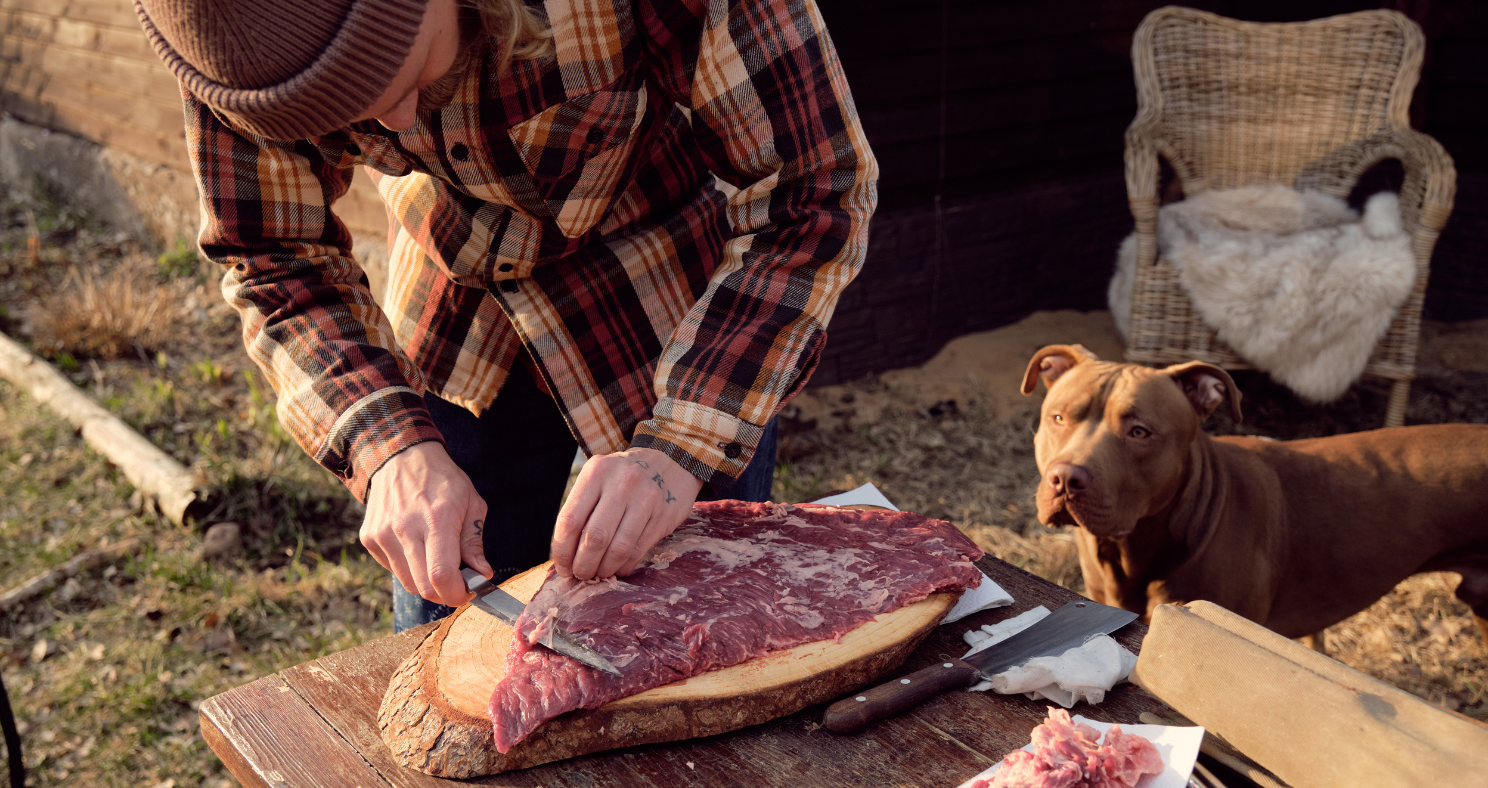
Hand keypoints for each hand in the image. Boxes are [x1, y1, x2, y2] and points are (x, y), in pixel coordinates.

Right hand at [360, 441, 491, 605]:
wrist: (400, 457)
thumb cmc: (442, 481)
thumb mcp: (471, 503)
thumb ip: (474, 542)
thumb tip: (482, 574)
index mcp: (436, 519)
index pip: (441, 575)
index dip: (457, 593)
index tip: (468, 591)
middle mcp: (405, 529)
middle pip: (423, 587)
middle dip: (444, 593)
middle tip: (457, 582)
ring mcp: (382, 534)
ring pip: (407, 583)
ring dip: (426, 583)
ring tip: (437, 560)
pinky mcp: (369, 538)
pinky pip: (393, 570)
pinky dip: (409, 569)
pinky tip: (417, 547)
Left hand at [551, 448, 704, 579]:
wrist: (670, 462)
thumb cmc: (623, 478)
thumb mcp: (599, 479)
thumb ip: (582, 510)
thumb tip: (565, 556)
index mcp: (596, 472)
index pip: (570, 520)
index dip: (562, 551)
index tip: (563, 567)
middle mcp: (621, 482)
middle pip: (594, 538)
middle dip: (583, 565)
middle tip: (581, 575)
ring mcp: (646, 498)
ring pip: (618, 549)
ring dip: (605, 569)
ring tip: (599, 573)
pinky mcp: (664, 515)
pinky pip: (638, 550)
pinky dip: (624, 566)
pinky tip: (619, 567)